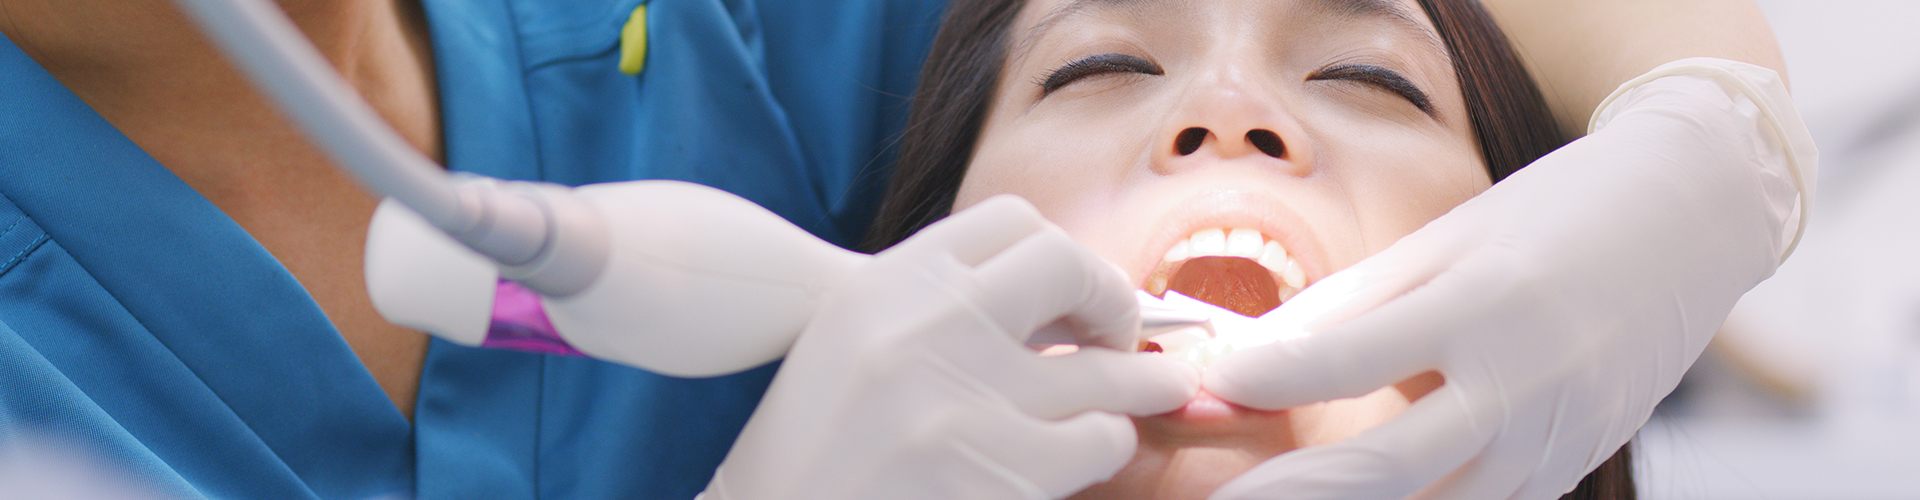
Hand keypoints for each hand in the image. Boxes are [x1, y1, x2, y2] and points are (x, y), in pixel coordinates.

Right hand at [702, 195, 1199, 499]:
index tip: (1075, 291)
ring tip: (1158, 386)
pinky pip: (1099, 440)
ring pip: (1103, 369)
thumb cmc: (811, 450)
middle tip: (1125, 334)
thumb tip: (1047, 307)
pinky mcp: (1004, 471)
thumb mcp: (852, 345)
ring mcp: (969, 399)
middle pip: (1068, 270)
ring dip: (1138, 382)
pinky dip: (1108, 444)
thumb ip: (934, 310)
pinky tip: (1094, 450)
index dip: (1061, 254)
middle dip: (1112, 301)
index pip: (1011, 222)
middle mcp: (929, 326)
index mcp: (887, 285)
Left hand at [1203, 58, 1816, 499]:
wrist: (1689, 222)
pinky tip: (1365, 498)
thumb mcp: (1444, 240)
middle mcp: (1522, 384)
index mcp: (1481, 305)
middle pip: (1386, 470)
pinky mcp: (1570, 467)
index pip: (1352, 357)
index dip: (1274, 378)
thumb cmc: (1550, 217)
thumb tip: (1250, 356)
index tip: (1213, 385)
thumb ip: (1349, 304)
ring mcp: (1553, 439)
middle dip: (1295, 494)